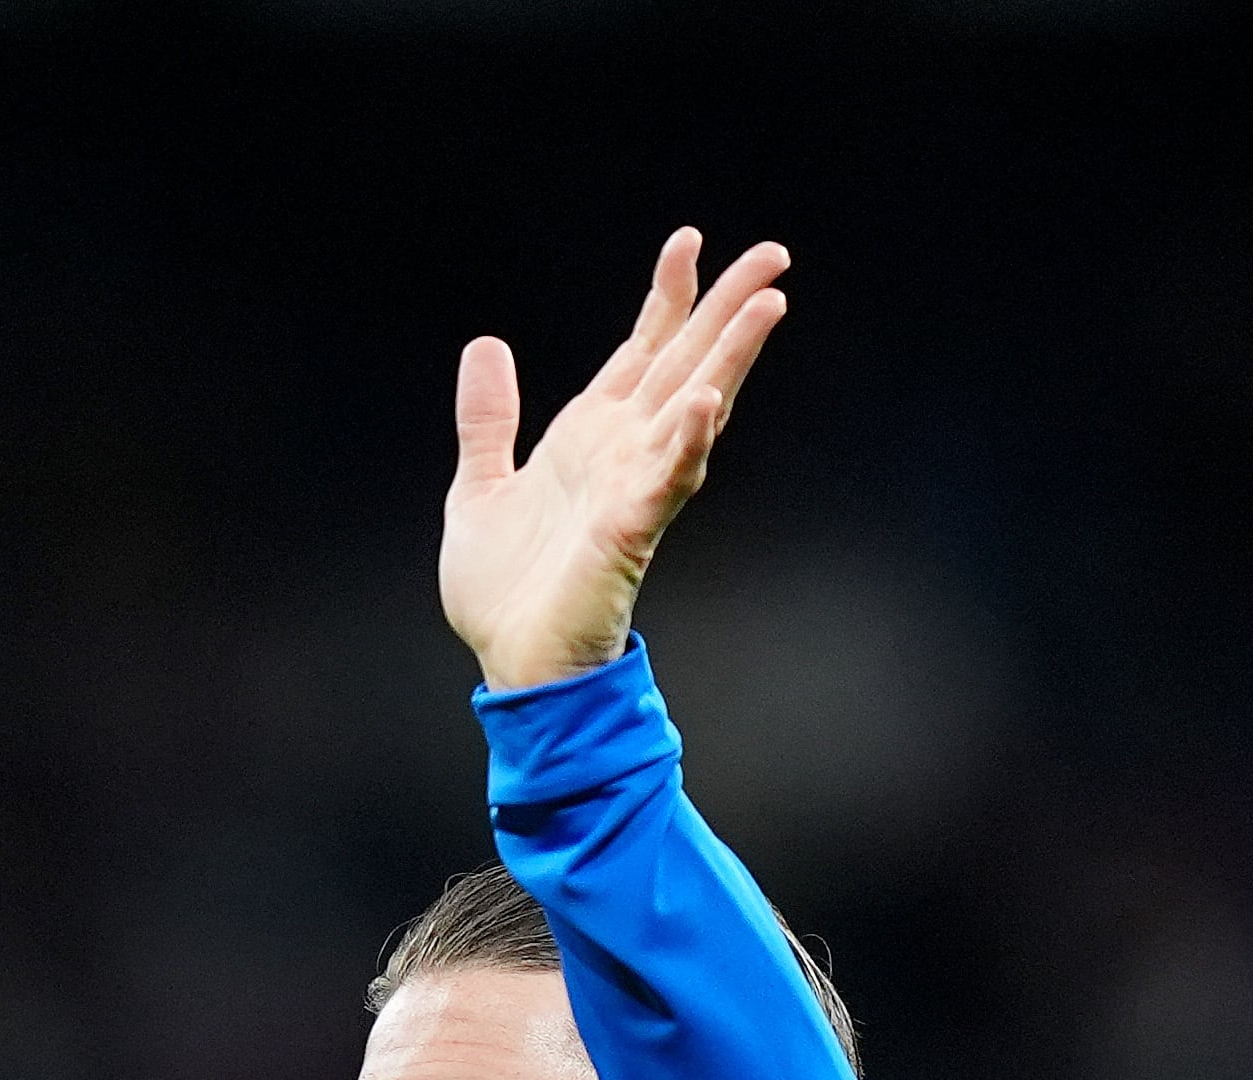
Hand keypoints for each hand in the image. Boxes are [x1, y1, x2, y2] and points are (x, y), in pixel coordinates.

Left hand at [441, 231, 788, 691]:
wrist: (512, 664)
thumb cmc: (505, 590)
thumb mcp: (478, 486)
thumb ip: (488, 419)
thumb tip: (486, 346)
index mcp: (589, 437)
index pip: (640, 351)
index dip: (666, 298)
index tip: (687, 241)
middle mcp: (623, 454)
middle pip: (685, 364)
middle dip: (725, 309)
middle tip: (774, 254)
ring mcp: (633, 491)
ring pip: (694, 410)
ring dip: (729, 360)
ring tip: (766, 305)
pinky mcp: (629, 533)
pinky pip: (666, 482)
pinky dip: (685, 443)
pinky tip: (703, 405)